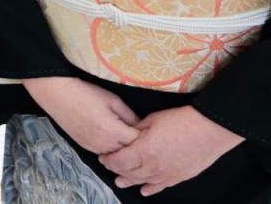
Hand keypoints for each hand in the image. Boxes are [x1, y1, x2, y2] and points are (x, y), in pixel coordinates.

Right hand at [23, 76, 141, 154]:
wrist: (56, 93)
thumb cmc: (85, 92)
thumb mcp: (112, 100)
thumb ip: (130, 115)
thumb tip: (141, 126)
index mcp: (113, 131)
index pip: (139, 142)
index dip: (146, 137)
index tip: (151, 131)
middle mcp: (104, 144)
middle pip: (129, 153)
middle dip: (137, 146)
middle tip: (143, 136)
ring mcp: (93, 147)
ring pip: (117, 156)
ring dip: (124, 150)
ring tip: (128, 138)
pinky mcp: (85, 147)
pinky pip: (105, 153)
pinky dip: (112, 150)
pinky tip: (113, 139)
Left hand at [99, 106, 243, 195]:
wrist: (209, 130)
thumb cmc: (180, 121)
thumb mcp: (152, 120)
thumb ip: (136, 130)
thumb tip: (128, 135)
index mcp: (143, 151)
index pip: (119, 161)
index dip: (108, 160)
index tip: (103, 157)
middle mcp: (153, 166)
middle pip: (129, 172)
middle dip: (117, 169)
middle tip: (109, 166)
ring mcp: (166, 174)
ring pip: (143, 181)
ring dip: (130, 181)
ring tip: (120, 181)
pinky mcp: (179, 177)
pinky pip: (160, 187)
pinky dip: (150, 189)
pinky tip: (144, 191)